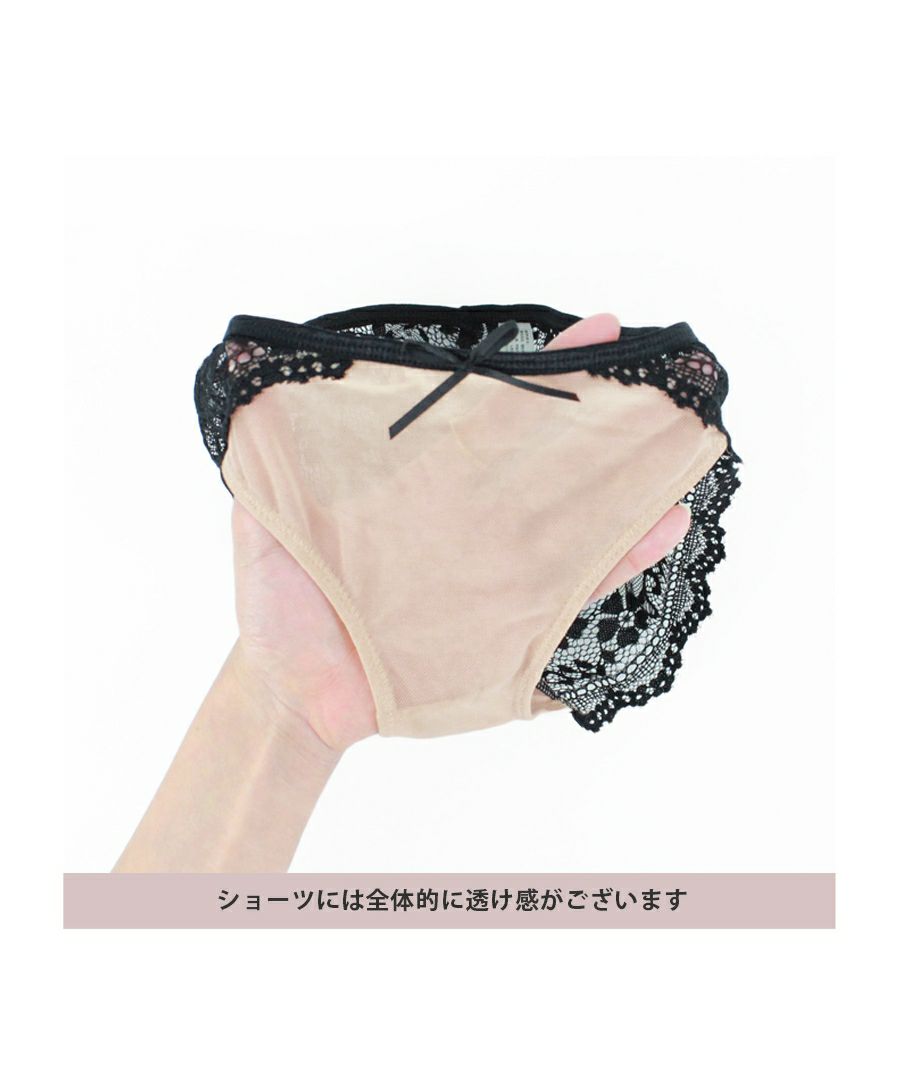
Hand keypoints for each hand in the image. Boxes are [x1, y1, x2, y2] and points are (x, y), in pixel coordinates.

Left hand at [232, 314, 690, 751]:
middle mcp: (464, 522)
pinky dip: (619, 559)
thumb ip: (269, 481)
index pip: (479, 418)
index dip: (530, 376)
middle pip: (537, 458)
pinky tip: (662, 524)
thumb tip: (257, 415)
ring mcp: (490, 572)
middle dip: (591, 412)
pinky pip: (573, 591)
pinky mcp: (507, 625)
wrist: (295, 697)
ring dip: (624, 484)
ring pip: (569, 518)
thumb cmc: (279, 614)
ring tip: (672, 446)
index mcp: (417, 490)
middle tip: (642, 375)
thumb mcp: (265, 532)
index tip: (585, 334)